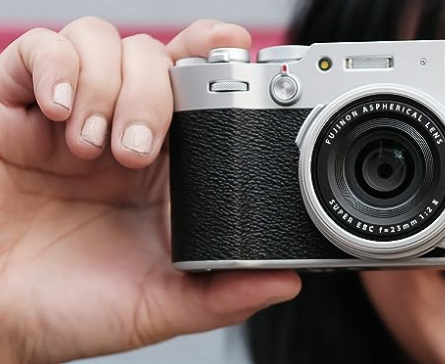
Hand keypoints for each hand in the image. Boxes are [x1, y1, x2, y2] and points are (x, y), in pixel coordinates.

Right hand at [0, 17, 299, 363]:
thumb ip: (219, 296)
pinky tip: (58, 113)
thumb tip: (286, 282)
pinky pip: (36, 50)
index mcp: (163, 168)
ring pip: (103, 42)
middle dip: (153, 91)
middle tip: (136, 152)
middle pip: (155, 57)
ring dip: (107, 84)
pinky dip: (55, 68)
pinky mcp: (12, 111)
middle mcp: (119, 131)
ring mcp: (68, 118)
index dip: (215, 57)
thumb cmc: (69, 308)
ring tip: (90, 147)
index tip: (233, 48)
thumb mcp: (156, 306)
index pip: (196, 89)